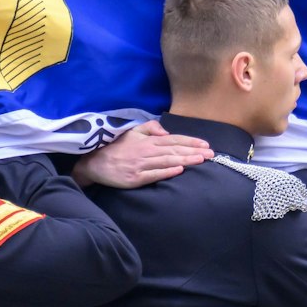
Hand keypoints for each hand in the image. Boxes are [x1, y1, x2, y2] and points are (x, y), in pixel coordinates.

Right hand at [73, 120, 211, 188]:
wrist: (95, 162)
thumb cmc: (116, 147)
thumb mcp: (132, 132)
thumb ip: (150, 128)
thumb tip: (165, 131)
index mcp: (148, 141)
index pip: (174, 140)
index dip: (190, 142)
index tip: (205, 145)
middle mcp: (146, 151)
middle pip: (174, 150)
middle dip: (194, 151)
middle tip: (211, 154)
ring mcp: (141, 165)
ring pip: (167, 161)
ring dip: (185, 160)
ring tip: (201, 160)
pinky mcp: (135, 178)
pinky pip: (154, 174)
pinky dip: (167, 171)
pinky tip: (179, 170)